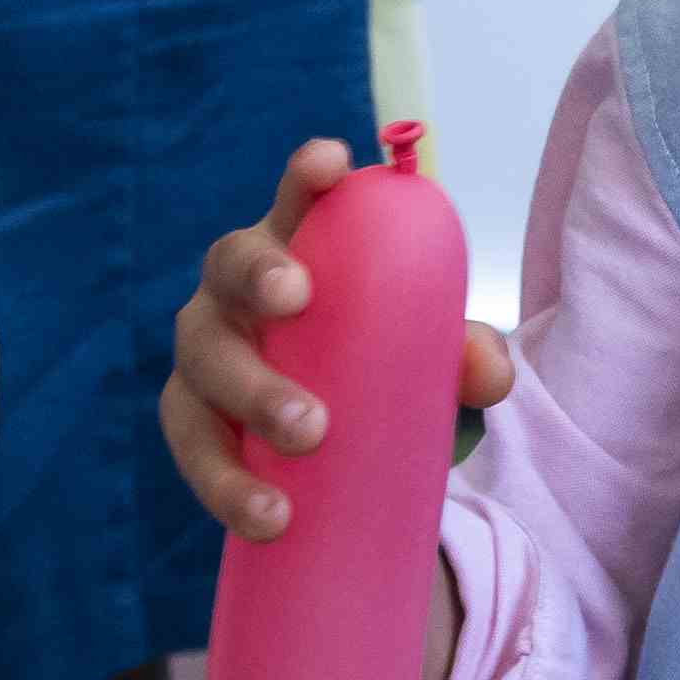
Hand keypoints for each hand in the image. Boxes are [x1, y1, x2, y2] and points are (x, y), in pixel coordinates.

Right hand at [163, 137, 515, 541]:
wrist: (333, 452)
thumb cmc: (378, 370)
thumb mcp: (428, 360)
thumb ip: (464, 356)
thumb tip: (488, 372)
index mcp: (301, 249)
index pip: (301, 199)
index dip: (308, 175)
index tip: (331, 163)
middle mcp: (239, 289)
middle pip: (230, 263)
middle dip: (259, 273)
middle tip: (297, 301)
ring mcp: (206, 353)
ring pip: (204, 360)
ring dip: (251, 392)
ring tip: (308, 435)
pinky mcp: (191, 422)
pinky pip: (194, 446)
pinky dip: (228, 483)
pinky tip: (270, 517)